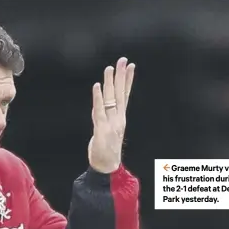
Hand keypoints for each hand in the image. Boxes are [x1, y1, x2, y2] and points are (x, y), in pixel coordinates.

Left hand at [88, 57, 135, 173]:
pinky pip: (99, 111)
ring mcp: (110, 124)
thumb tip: (100, 106)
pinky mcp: (101, 129)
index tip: (131, 66)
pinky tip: (97, 86)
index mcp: (120, 118)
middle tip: (123, 60)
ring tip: (110, 68)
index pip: (125, 95)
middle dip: (121, 76)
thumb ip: (105, 118)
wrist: (107, 168)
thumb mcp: (107, 131)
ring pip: (111, 100)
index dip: (128, 81)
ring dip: (110, 83)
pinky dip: (98, 98)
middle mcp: (118, 119)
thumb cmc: (106, 151)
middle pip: (120, 94)